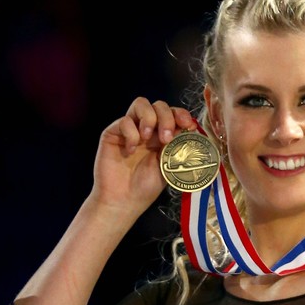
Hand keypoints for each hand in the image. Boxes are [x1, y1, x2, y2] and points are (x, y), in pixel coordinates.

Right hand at [92, 97, 195, 217]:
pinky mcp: (112, 133)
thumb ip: (177, 148)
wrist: (124, 201)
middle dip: (167, 118)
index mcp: (163, 136)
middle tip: (166, 138)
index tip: (188, 125)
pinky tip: (131, 151)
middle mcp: (147, 129)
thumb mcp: (168, 167)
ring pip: (141, 103)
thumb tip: (192, 130)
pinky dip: (130, 134)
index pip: (174, 114)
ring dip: (149, 118)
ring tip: (148, 138)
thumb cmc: (146, 187)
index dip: (181, 114)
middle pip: (159, 105)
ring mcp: (130, 129)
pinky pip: (123, 121)